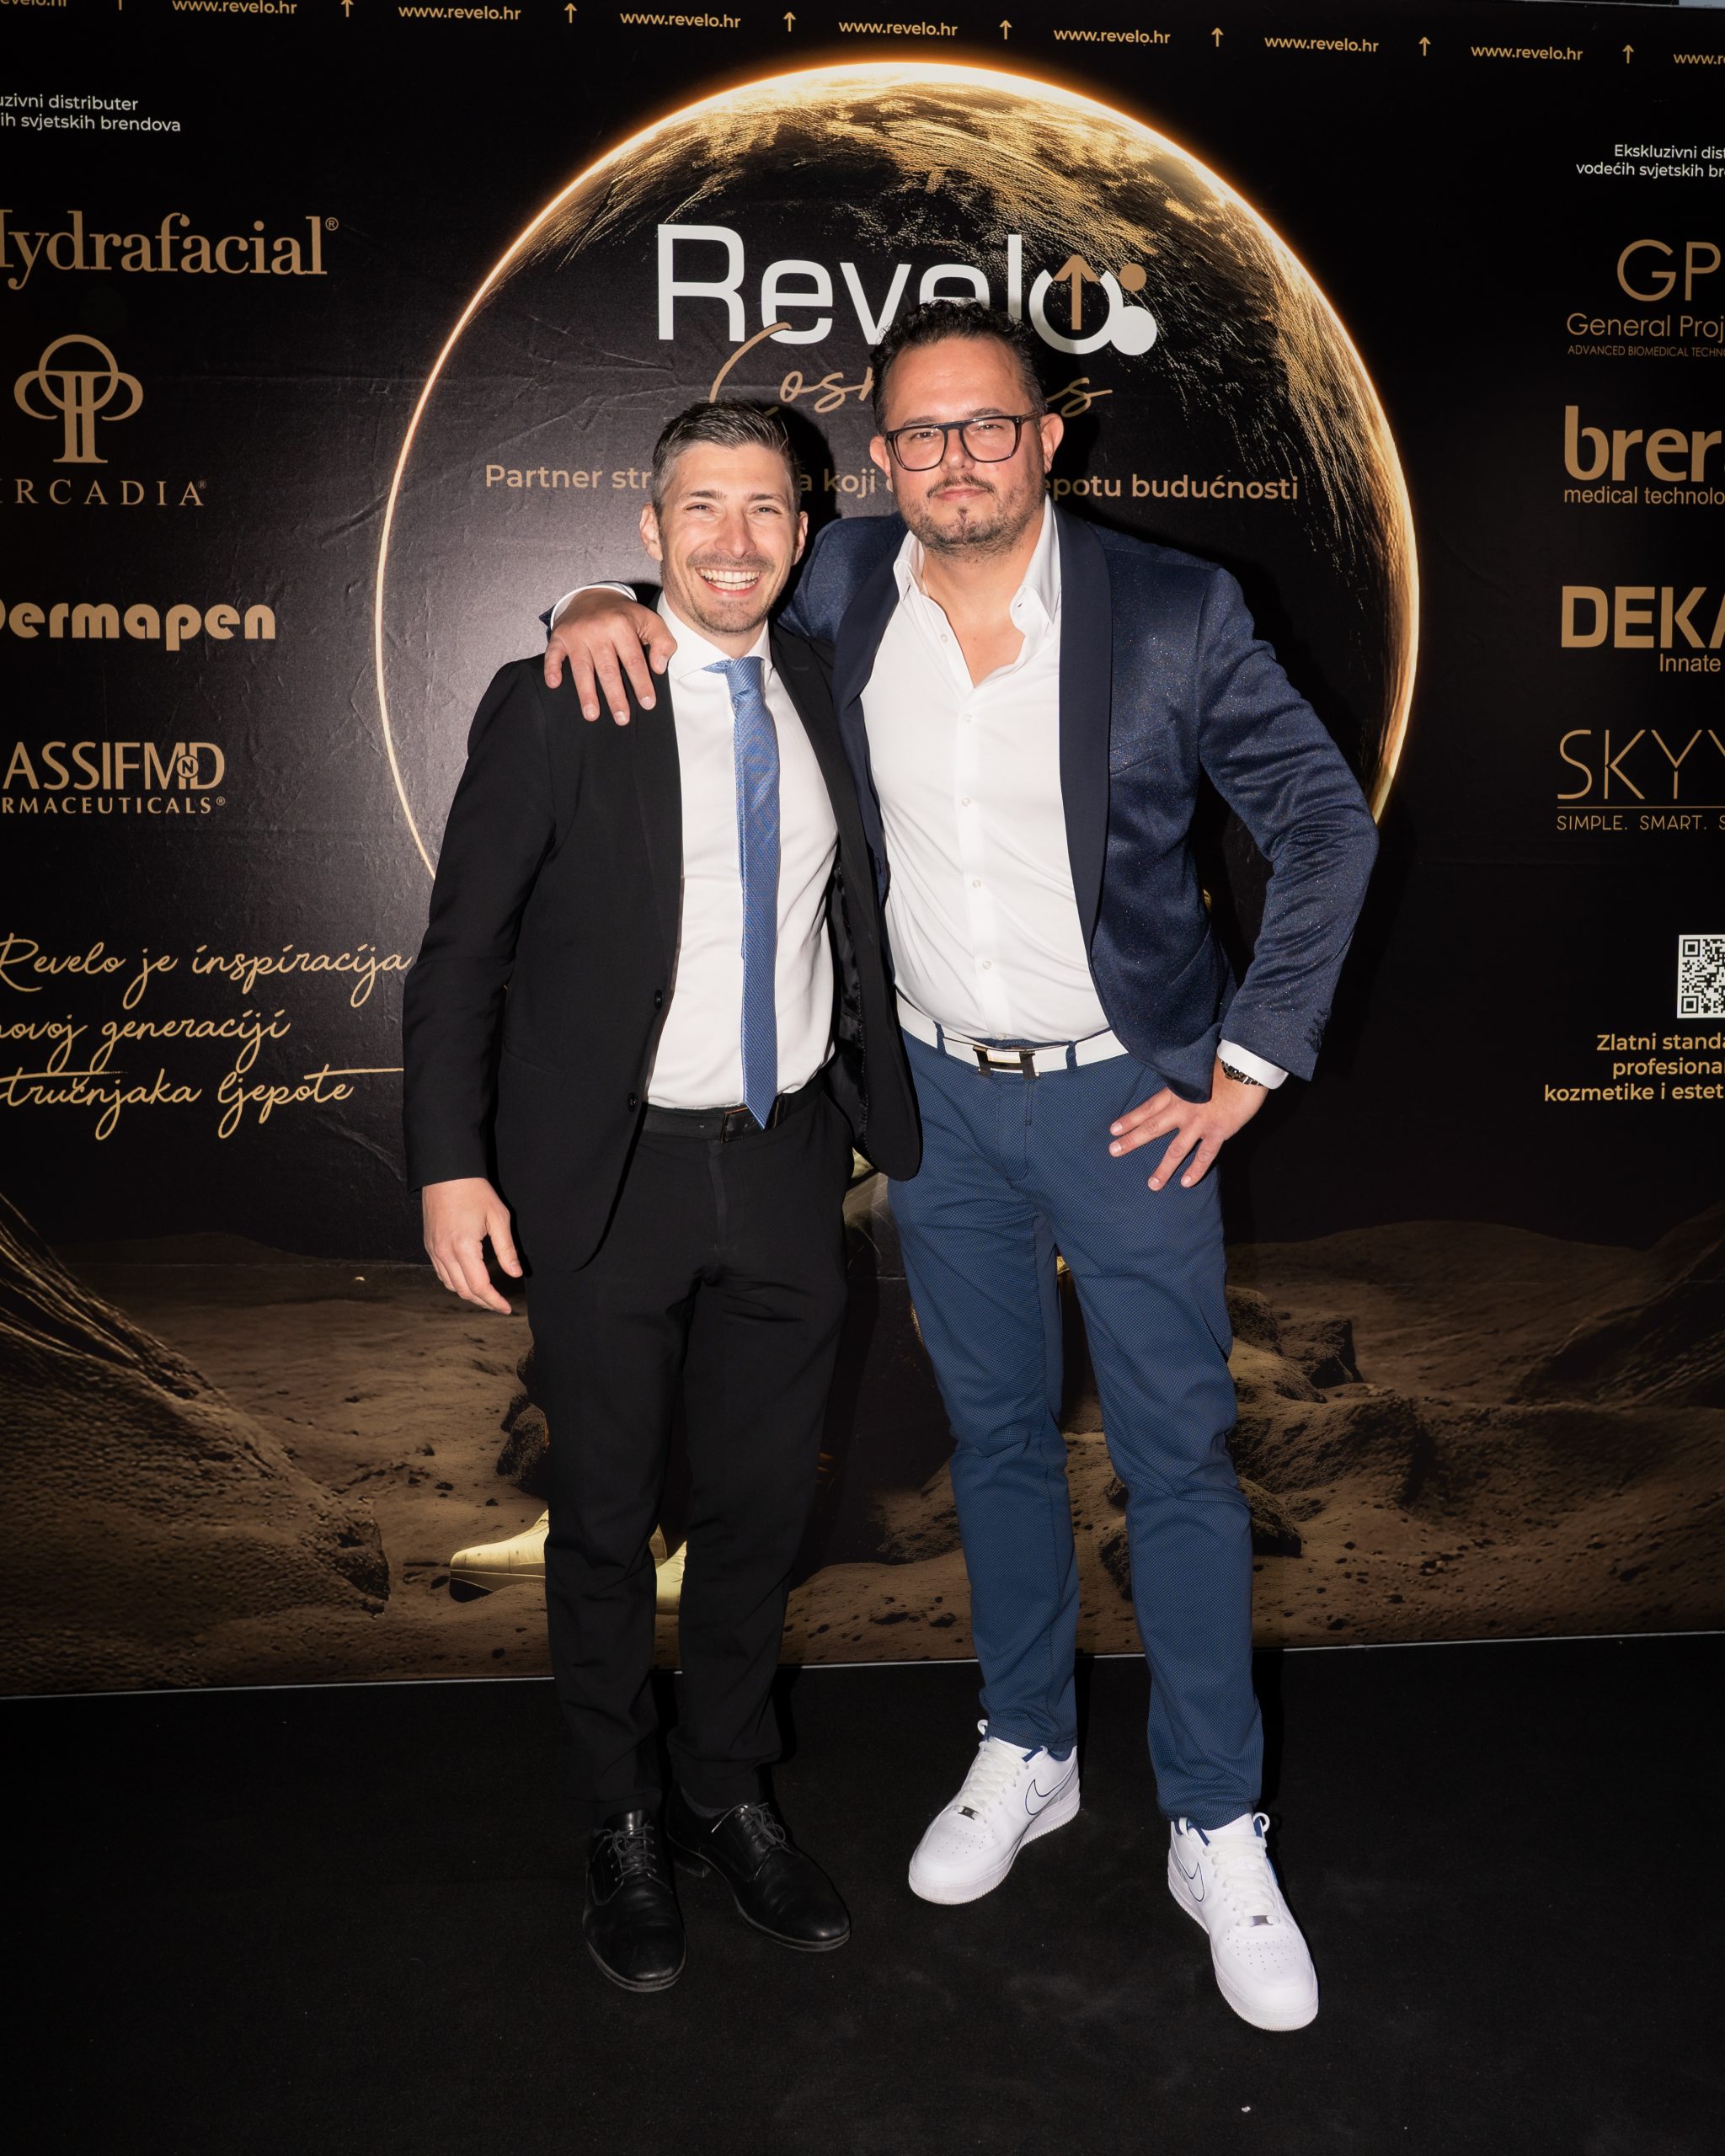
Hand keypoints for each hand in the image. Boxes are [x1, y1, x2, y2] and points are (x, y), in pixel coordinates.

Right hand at [422, 1176, 521, 1312]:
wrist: (445, 1173)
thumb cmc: (474, 1191)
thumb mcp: (498, 1217)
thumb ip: (507, 1249)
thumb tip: (516, 1273)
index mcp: (463, 1247)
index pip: (480, 1286)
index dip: (494, 1301)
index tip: (508, 1307)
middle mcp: (444, 1253)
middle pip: (464, 1291)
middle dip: (483, 1302)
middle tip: (500, 1305)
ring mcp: (433, 1250)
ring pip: (450, 1285)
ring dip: (469, 1294)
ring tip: (487, 1296)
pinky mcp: (429, 1245)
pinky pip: (441, 1273)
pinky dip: (455, 1283)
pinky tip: (468, 1280)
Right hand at [542, 589, 675, 721]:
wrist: (593, 595)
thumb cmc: (624, 616)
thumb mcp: (650, 620)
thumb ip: (662, 642)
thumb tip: (658, 668)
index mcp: (621, 625)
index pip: (633, 660)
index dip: (641, 683)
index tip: (648, 704)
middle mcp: (597, 630)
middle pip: (608, 669)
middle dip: (615, 696)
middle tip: (622, 719)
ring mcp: (576, 634)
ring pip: (582, 668)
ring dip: (586, 693)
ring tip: (591, 715)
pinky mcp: (560, 636)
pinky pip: (553, 654)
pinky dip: (551, 668)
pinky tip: (554, 684)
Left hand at [1107, 1059, 1268, 1190]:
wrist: (1244, 1069)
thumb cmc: (1223, 1066)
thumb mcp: (1195, 1074)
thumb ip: (1184, 1087)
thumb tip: (1178, 1092)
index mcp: (1176, 1093)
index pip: (1147, 1108)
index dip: (1130, 1119)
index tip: (1114, 1129)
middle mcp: (1183, 1110)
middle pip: (1152, 1128)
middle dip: (1132, 1141)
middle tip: (1114, 1151)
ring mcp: (1199, 1123)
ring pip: (1176, 1149)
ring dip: (1164, 1168)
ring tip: (1153, 1185)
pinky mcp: (1218, 1131)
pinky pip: (1204, 1155)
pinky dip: (1195, 1170)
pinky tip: (1186, 1183)